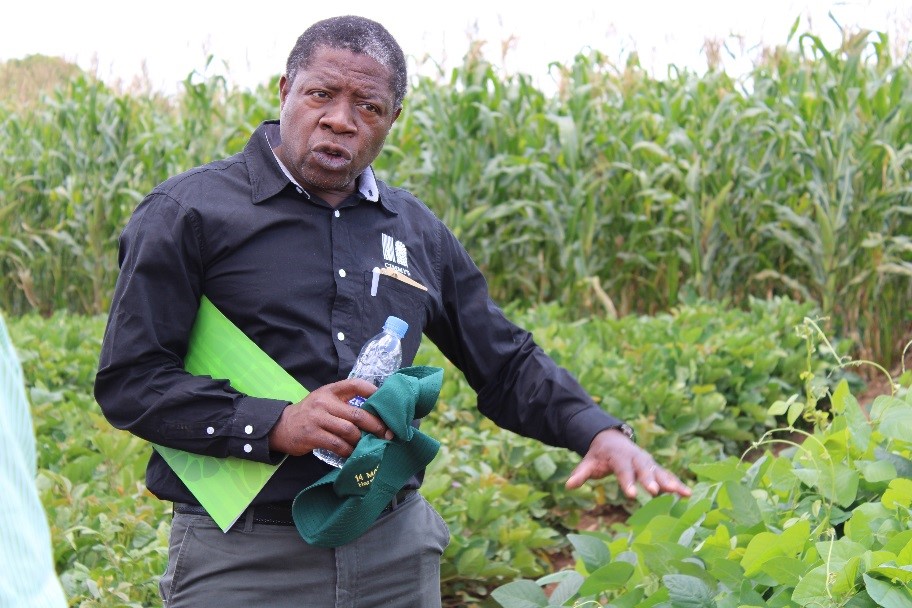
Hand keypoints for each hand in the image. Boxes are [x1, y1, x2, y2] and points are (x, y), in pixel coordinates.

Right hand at [268, 379, 391, 456]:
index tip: (387, 402)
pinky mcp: (312, 435)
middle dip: (376, 425)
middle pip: (357, 413)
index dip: (373, 391)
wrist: (281, 426)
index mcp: (330, 391)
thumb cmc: (310, 414)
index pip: (355, 385)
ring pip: (349, 430)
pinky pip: (337, 445)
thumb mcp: (324, 400)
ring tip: (368, 445)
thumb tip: (373, 413)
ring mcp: (318, 419)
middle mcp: (325, 402)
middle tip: (387, 434)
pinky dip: (348, 450)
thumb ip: (344, 402)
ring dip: (361, 440)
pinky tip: (352, 453)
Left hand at [565, 428, 690, 498]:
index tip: (633, 495)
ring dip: (671, 482)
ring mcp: (647, 461)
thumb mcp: (588, 462)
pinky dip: (677, 483)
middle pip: (644, 469)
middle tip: (656, 492)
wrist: (611, 439)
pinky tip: (688, 494)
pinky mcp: (654, 467)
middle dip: (651, 480)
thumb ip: (581, 473)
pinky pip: (667, 475)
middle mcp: (635, 457)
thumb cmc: (599, 455)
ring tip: (683, 493)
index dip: (628, 482)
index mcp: (618, 456)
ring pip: (660, 471)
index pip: (623, 470)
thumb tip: (568, 485)